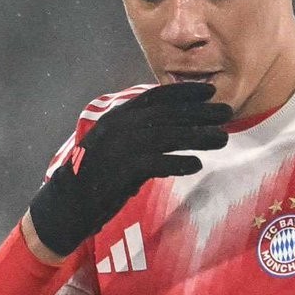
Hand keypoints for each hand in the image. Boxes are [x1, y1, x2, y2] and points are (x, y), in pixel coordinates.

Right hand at [29, 82, 230, 255]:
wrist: (67, 203)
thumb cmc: (96, 174)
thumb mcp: (117, 144)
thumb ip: (142, 133)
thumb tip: (178, 126)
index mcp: (117, 116)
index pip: (156, 97)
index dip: (185, 92)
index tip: (210, 91)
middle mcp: (119, 126)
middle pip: (168, 115)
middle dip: (200, 113)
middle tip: (227, 114)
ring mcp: (119, 148)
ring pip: (167, 137)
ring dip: (198, 136)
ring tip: (222, 139)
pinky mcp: (121, 172)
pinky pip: (156, 163)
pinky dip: (177, 163)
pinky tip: (196, 164)